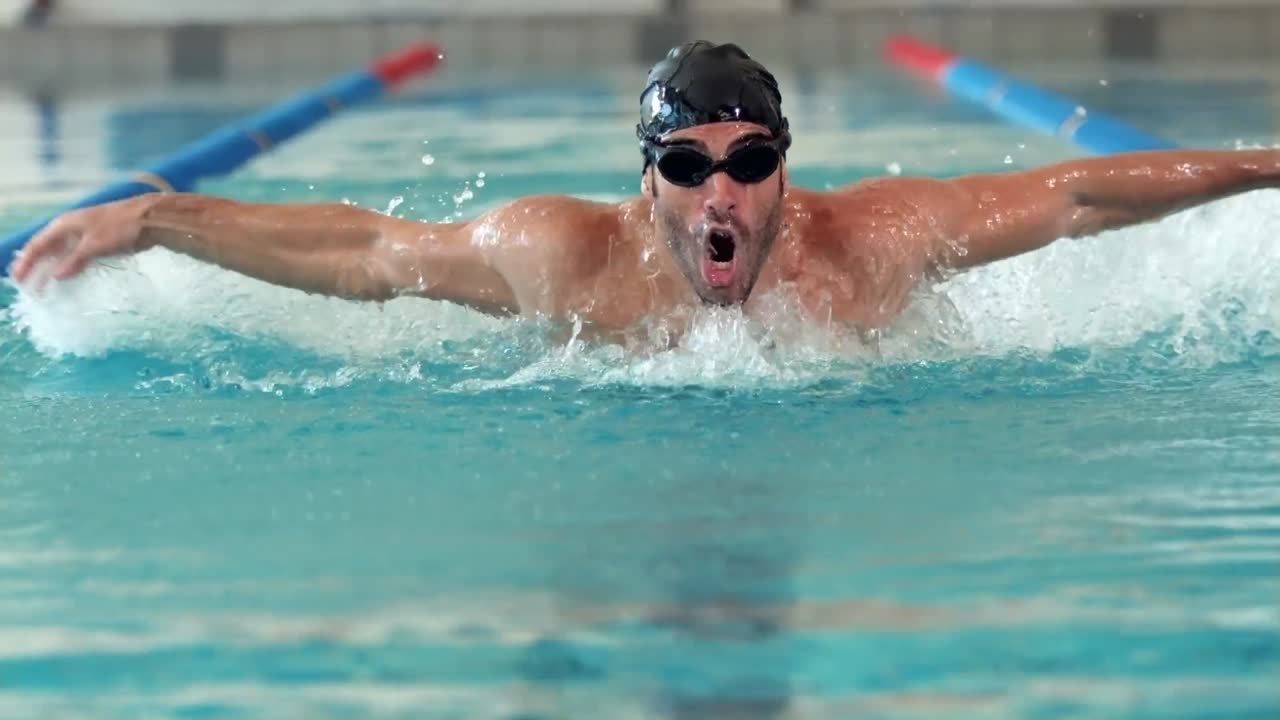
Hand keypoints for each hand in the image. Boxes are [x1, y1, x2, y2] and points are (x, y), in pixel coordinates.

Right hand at [8, 196, 156, 285]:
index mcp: (64, 225)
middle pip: (47, 249)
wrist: (150, 217)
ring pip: (62, 253)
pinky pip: (77, 255)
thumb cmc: (120, 228)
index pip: (37, 245)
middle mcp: (71, 228)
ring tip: (45, 286)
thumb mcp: (95, 245)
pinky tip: (69, 275)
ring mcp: (85, 234)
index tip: (18, 279)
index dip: (26, 262)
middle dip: (36, 267)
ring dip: (52, 268)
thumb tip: (55, 276)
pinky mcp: (99, 240)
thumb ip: (74, 260)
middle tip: (28, 287)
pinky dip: (69, 266)